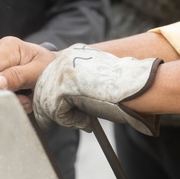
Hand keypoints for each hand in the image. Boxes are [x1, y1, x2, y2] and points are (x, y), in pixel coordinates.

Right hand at [0, 36, 58, 110]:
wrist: (57, 70)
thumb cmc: (52, 68)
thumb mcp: (39, 72)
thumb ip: (18, 76)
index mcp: (8, 46)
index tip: (3, 98)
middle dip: (1, 95)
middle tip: (25, 101)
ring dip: (8, 99)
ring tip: (28, 99)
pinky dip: (10, 99)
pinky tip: (24, 99)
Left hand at [33, 44, 160, 134]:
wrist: (137, 86)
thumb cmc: (122, 88)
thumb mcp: (92, 81)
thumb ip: (74, 86)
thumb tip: (59, 102)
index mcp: (72, 54)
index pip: (47, 78)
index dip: (48, 99)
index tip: (50, 113)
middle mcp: (64, 59)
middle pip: (42, 89)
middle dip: (48, 110)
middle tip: (55, 123)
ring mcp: (63, 71)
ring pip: (47, 102)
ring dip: (62, 118)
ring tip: (82, 121)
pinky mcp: (64, 85)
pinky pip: (56, 111)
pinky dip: (69, 121)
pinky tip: (86, 121)